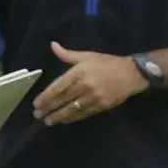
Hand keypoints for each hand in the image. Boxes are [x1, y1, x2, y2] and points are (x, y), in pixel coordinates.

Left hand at [32, 42, 147, 125]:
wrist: (131, 73)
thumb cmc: (108, 63)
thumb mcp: (88, 55)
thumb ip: (68, 54)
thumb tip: (52, 45)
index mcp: (79, 71)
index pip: (58, 86)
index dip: (46, 96)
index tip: (36, 104)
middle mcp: (84, 85)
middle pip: (63, 99)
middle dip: (49, 108)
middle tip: (37, 115)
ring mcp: (93, 97)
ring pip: (72, 109)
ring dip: (58, 116)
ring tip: (48, 121)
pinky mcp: (101, 105)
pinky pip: (83, 113)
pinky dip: (72, 118)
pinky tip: (65, 120)